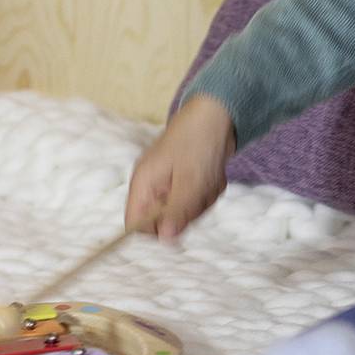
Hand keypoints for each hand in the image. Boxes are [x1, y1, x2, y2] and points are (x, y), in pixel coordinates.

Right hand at [126, 93, 237, 241]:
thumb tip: (165, 240)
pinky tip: (213, 175)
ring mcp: (170, 184)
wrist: (218, 114)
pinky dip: (209, 192)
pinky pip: (197, 201)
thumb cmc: (198, 142)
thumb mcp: (190, 181)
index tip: (178, 227)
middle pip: (164, 221)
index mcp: (143, 184)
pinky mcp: (186, 182)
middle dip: (187, 212)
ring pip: (184, 213)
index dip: (154, 232)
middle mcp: (152, 187)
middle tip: (200, 192)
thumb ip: (177, 211)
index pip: (135, 223)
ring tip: (209, 180)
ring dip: (202, 201)